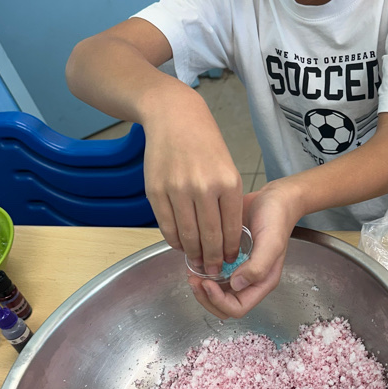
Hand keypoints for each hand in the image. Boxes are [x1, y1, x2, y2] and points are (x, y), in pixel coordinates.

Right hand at [141, 89, 242, 273]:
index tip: (230, 261)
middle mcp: (204, 188)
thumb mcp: (228, 168)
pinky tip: (180, 244)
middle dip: (213, 259)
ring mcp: (178, 190)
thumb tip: (224, 236)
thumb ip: (227, 200)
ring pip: (187, 236)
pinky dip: (174, 240)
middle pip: (209, 238)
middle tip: (214, 271)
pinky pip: (167, 226)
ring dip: (193, 253)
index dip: (231, 251)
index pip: (231, 229)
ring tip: (198, 261)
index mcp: (228, 183)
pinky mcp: (156, 191)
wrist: (175, 118)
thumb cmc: (205, 144)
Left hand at [188, 181, 301, 319]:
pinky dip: (200, 271)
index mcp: (261, 282)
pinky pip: (212, 273)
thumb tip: (236, 284)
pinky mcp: (227, 258)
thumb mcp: (272, 242)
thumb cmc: (277, 219)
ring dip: (201, 287)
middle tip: (194, 280)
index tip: (207, 283)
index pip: (237, 307)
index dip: (219, 301)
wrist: (273, 198)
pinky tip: (194, 260)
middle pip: (223, 305)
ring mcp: (237, 270)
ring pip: (214, 291)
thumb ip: (258, 266)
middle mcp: (248, 280)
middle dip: (205, 297)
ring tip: (191, 271)